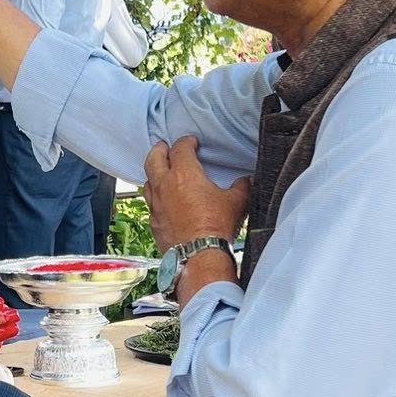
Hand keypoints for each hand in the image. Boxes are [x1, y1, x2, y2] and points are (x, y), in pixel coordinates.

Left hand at [143, 137, 249, 251]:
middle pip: (154, 158)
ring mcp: (156, 204)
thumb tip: (248, 180)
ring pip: (147, 181)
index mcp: (184, 174)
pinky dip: (155, 197)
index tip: (191, 142)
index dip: (186, 142)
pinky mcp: (154, 222)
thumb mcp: (237, 201)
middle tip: (164, 146)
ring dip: (154, 173)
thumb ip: (242, 186)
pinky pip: (150, 204)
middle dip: (159, 150)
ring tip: (160, 172)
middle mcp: (165, 186)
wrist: (200, 254)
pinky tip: (161, 201)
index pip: (180, 148)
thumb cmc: (216, 226)